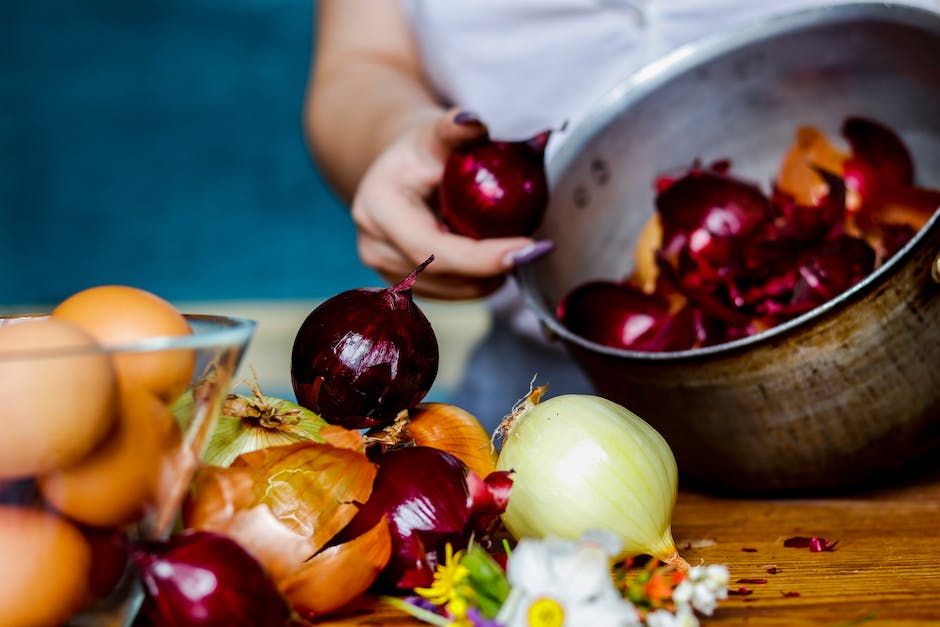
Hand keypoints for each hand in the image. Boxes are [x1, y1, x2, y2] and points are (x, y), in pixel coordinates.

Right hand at [350, 108, 552, 299]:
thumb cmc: (422, 148)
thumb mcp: (436, 131)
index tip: (527, 248)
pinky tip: (497, 257)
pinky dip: (480, 281)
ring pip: (450, 291)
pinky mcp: (403, 284)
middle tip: (536, 250)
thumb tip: (473, 122)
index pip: (430, 249)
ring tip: (518, 249)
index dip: (480, 257)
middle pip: (442, 276)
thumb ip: (455, 128)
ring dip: (490, 278)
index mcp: (377, 209)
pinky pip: (451, 293)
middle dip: (493, 270)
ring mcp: (386, 270)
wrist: (400, 170)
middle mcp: (373, 246)